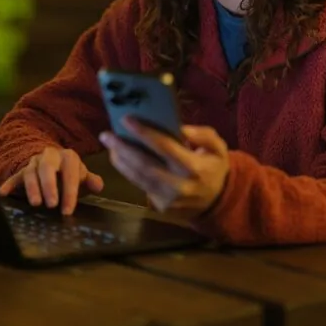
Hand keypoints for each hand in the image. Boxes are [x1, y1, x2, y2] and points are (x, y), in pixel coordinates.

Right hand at [0, 146, 103, 214]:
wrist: (53, 159)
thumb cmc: (69, 172)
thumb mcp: (81, 174)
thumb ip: (90, 180)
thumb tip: (98, 185)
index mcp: (68, 157)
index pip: (70, 174)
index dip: (70, 192)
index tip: (68, 210)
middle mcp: (50, 156)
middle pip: (47, 168)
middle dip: (49, 186)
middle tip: (51, 204)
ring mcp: (35, 163)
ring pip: (31, 173)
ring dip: (32, 188)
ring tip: (35, 203)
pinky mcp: (22, 170)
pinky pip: (15, 177)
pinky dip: (8, 184)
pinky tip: (2, 193)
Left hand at [99, 116, 228, 217]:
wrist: (217, 201)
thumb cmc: (214, 167)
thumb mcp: (218, 147)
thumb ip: (202, 134)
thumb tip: (180, 128)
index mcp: (194, 167)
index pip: (164, 147)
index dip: (144, 133)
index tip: (126, 119)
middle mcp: (179, 185)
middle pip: (144, 164)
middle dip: (123, 148)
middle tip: (107, 134)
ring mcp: (168, 199)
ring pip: (138, 178)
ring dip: (120, 160)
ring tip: (110, 144)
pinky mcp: (160, 206)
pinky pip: (140, 186)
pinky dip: (127, 171)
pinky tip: (120, 158)